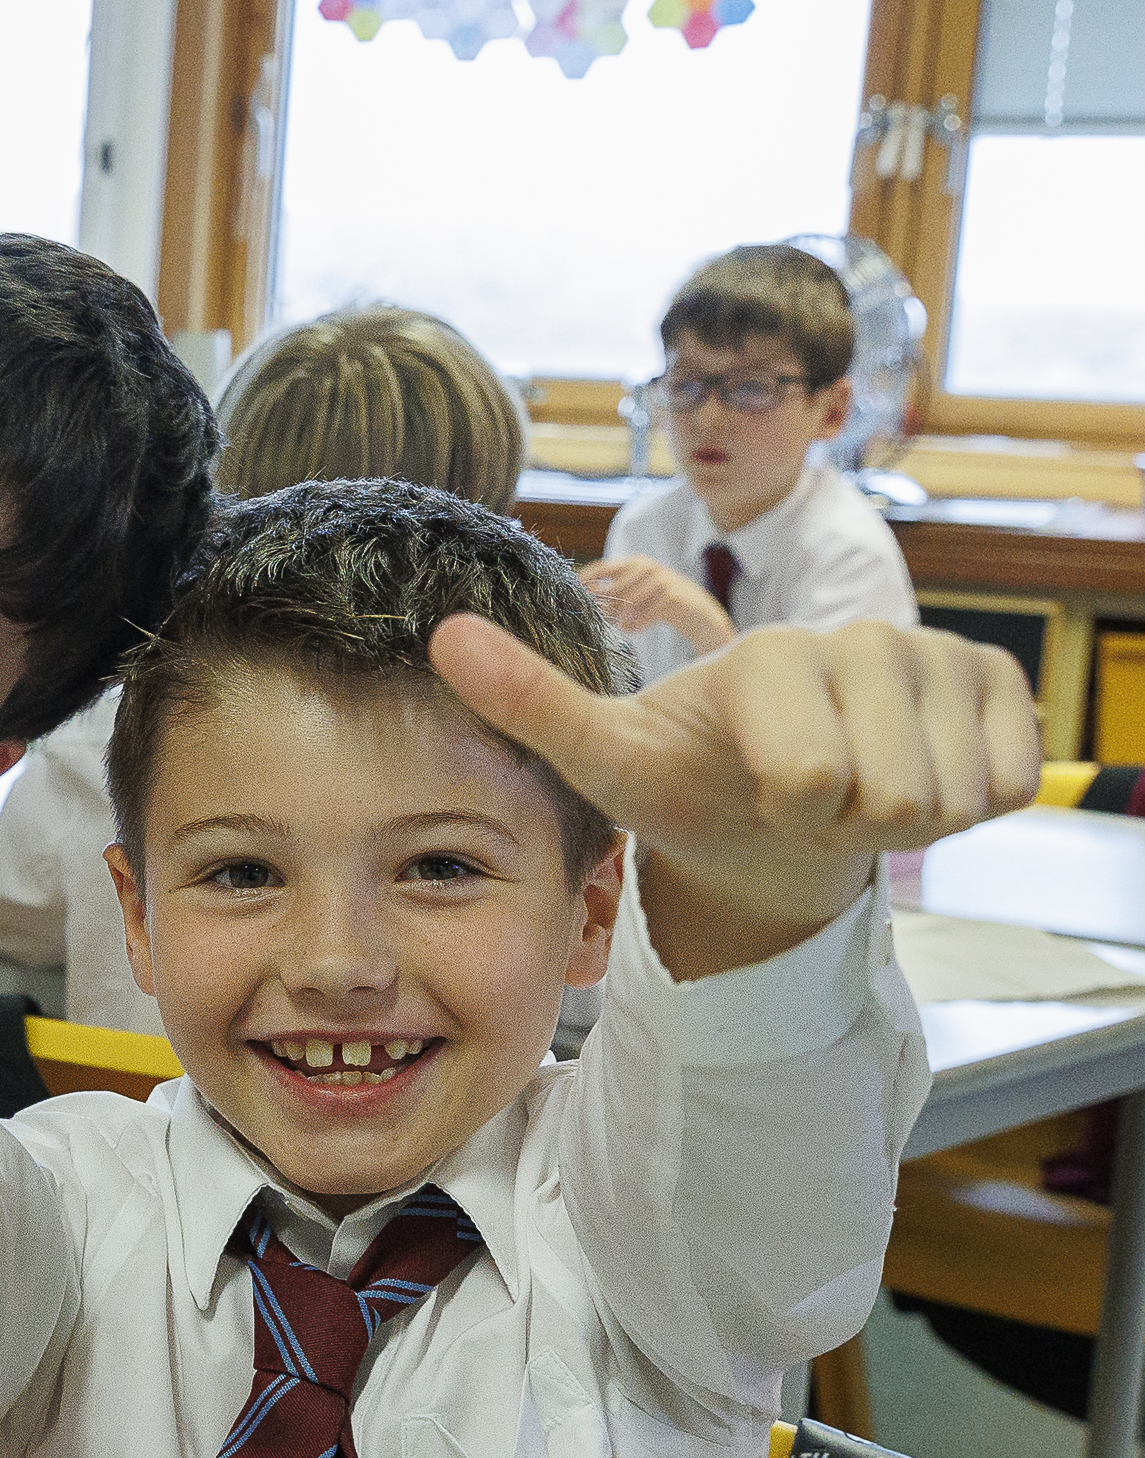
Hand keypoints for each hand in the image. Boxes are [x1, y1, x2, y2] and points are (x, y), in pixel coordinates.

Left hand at [432, 615, 1037, 973]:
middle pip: (893, 795)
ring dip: (904, 820)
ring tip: (852, 793)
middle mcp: (865, 637)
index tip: (761, 790)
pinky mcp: (1001, 684)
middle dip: (848, 824)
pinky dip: (966, 807)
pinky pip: (1014, 782)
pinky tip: (914, 778)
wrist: (773, 808)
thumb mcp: (607, 756)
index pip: (812, 777)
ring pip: (956, 796)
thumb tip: (442, 633)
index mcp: (774, 653)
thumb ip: (529, 700)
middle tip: (807, 801)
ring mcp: (941, 655)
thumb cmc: (692, 782)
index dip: (791, 811)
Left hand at [577, 556, 734, 654]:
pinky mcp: (673, 595)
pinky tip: (635, 629)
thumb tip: (581, 602)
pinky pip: (645, 613)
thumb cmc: (659, 605)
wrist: (698, 613)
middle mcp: (647, 566)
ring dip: (620, 619)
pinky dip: (637, 624)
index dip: (584, 582)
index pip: (601, 568)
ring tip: (621, 626)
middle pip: (612, 588)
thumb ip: (612, 594)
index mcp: (634, 563)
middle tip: (601, 622)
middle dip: (604, 609)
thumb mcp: (635, 595)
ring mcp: (662, 579)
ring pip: (628, 602)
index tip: (569, 597)